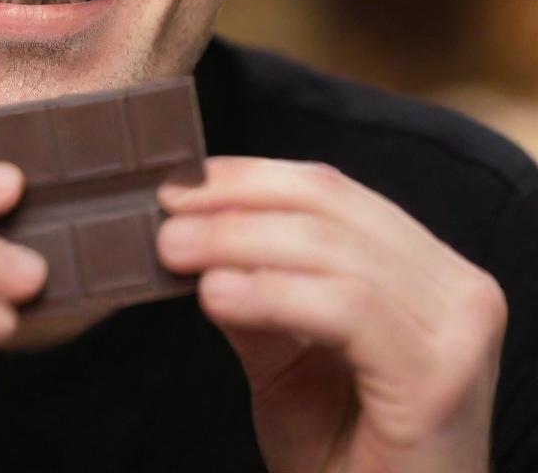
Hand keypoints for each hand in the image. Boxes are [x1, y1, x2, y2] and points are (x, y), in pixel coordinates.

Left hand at [156, 157, 506, 472]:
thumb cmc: (344, 454)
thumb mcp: (285, 356)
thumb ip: (254, 288)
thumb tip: (189, 227)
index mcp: (424, 268)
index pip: (328, 191)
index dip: (248, 177)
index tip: (179, 183)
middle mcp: (455, 287)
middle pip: (329, 205)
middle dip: (234, 202)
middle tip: (166, 216)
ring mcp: (457, 329)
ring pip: (330, 248)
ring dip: (236, 240)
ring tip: (175, 251)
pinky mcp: (438, 377)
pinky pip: (343, 308)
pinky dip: (270, 292)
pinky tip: (217, 294)